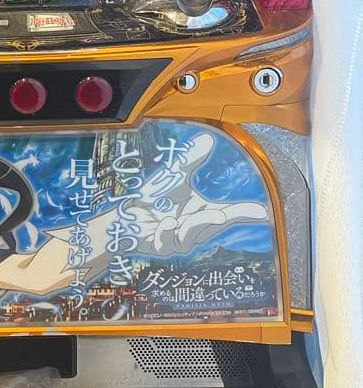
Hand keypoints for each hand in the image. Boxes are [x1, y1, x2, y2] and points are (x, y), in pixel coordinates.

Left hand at [126, 131, 268, 257]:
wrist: (125, 216)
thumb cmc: (153, 199)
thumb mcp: (173, 176)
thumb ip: (190, 161)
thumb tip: (208, 140)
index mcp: (202, 213)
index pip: (228, 213)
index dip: (245, 213)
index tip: (262, 211)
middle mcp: (194, 229)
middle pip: (212, 225)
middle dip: (215, 220)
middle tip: (219, 214)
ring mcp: (178, 240)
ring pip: (190, 237)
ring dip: (190, 227)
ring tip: (179, 218)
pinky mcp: (160, 247)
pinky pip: (166, 242)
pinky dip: (165, 231)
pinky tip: (164, 222)